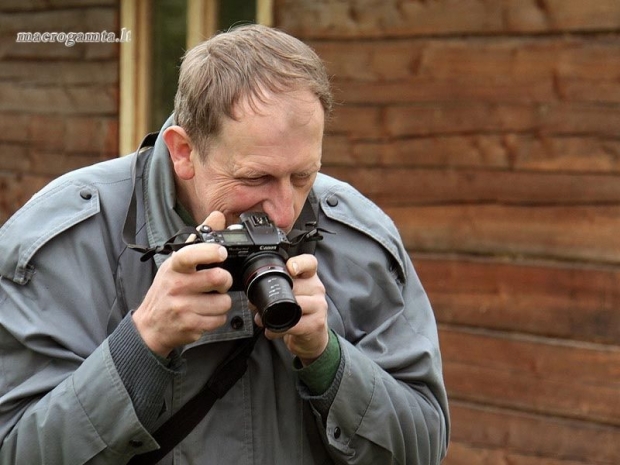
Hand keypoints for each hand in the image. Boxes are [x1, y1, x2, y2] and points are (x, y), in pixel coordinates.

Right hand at [133, 212, 232, 356]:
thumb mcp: (176, 264)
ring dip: (222, 302)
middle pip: (218, 278)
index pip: (190, 254)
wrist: (150, 326)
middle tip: (220, 283)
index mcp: (174, 267)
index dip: (210, 252)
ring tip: (210, 300)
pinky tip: (205, 313)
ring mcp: (183, 307)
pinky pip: (219, 319)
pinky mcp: (190, 325)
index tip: (221, 252)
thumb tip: (218, 216)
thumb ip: (198, 240)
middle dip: (226, 281)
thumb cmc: (166, 291)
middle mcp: (176, 286)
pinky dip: (217, 317)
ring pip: (223, 302)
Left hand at [256, 254, 328, 365]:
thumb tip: (253, 297)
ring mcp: (319, 306)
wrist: (313, 336)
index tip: (290, 268)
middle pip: (295, 285)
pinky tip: (272, 331)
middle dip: (273, 295)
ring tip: (262, 320)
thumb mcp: (292, 295)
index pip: (309, 263)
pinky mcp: (316, 323)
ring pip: (294, 304)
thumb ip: (278, 289)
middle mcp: (317, 289)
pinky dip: (278, 329)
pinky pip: (294, 324)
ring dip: (273, 313)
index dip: (299, 263)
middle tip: (257, 305)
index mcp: (309, 278)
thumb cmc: (301, 313)